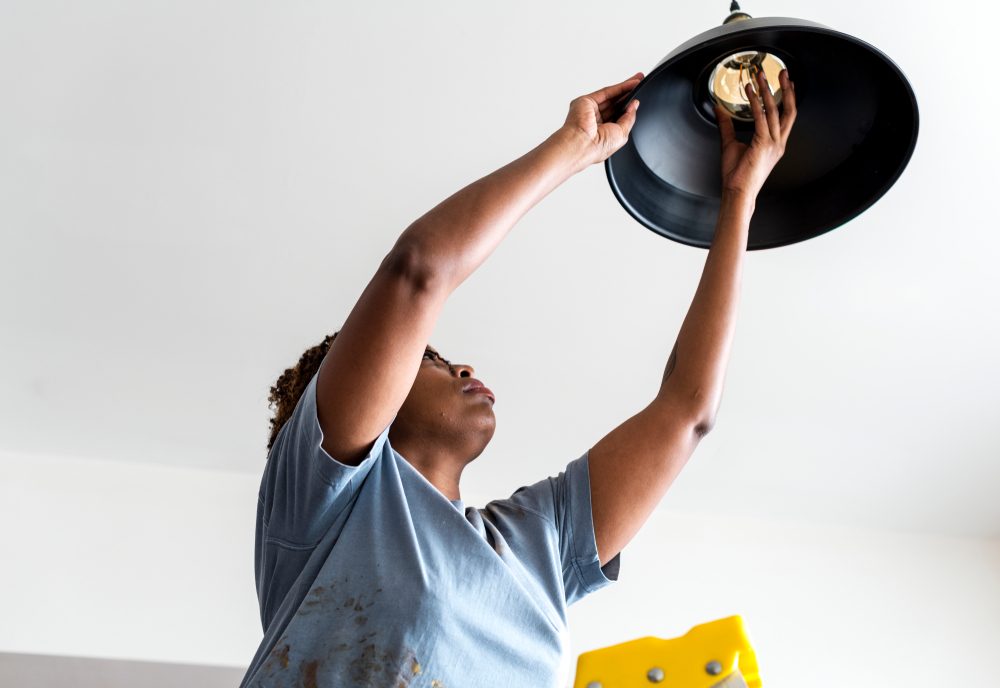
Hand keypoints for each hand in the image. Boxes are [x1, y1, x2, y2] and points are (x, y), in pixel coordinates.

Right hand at [559, 73, 643, 170]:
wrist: (582, 144)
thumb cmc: (598, 147)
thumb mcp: (622, 134)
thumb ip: (629, 118)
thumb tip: (634, 105)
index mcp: (602, 133)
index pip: (618, 116)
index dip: (628, 108)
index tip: (638, 100)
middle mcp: (595, 122)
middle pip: (615, 104)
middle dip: (628, 95)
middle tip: (640, 85)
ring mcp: (589, 111)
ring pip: (611, 96)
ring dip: (625, 88)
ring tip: (638, 81)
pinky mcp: (586, 101)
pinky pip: (606, 92)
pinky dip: (620, 87)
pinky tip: (631, 84)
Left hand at [716, 69, 796, 197]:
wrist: (737, 193)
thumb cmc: (736, 175)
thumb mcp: (730, 144)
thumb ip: (727, 125)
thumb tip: (719, 109)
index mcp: (775, 144)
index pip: (786, 116)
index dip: (788, 98)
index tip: (787, 83)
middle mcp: (778, 143)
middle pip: (788, 110)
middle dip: (786, 89)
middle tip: (782, 71)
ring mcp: (773, 144)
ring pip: (774, 111)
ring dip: (767, 91)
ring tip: (761, 76)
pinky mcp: (763, 145)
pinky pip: (760, 118)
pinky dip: (755, 102)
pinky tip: (749, 91)